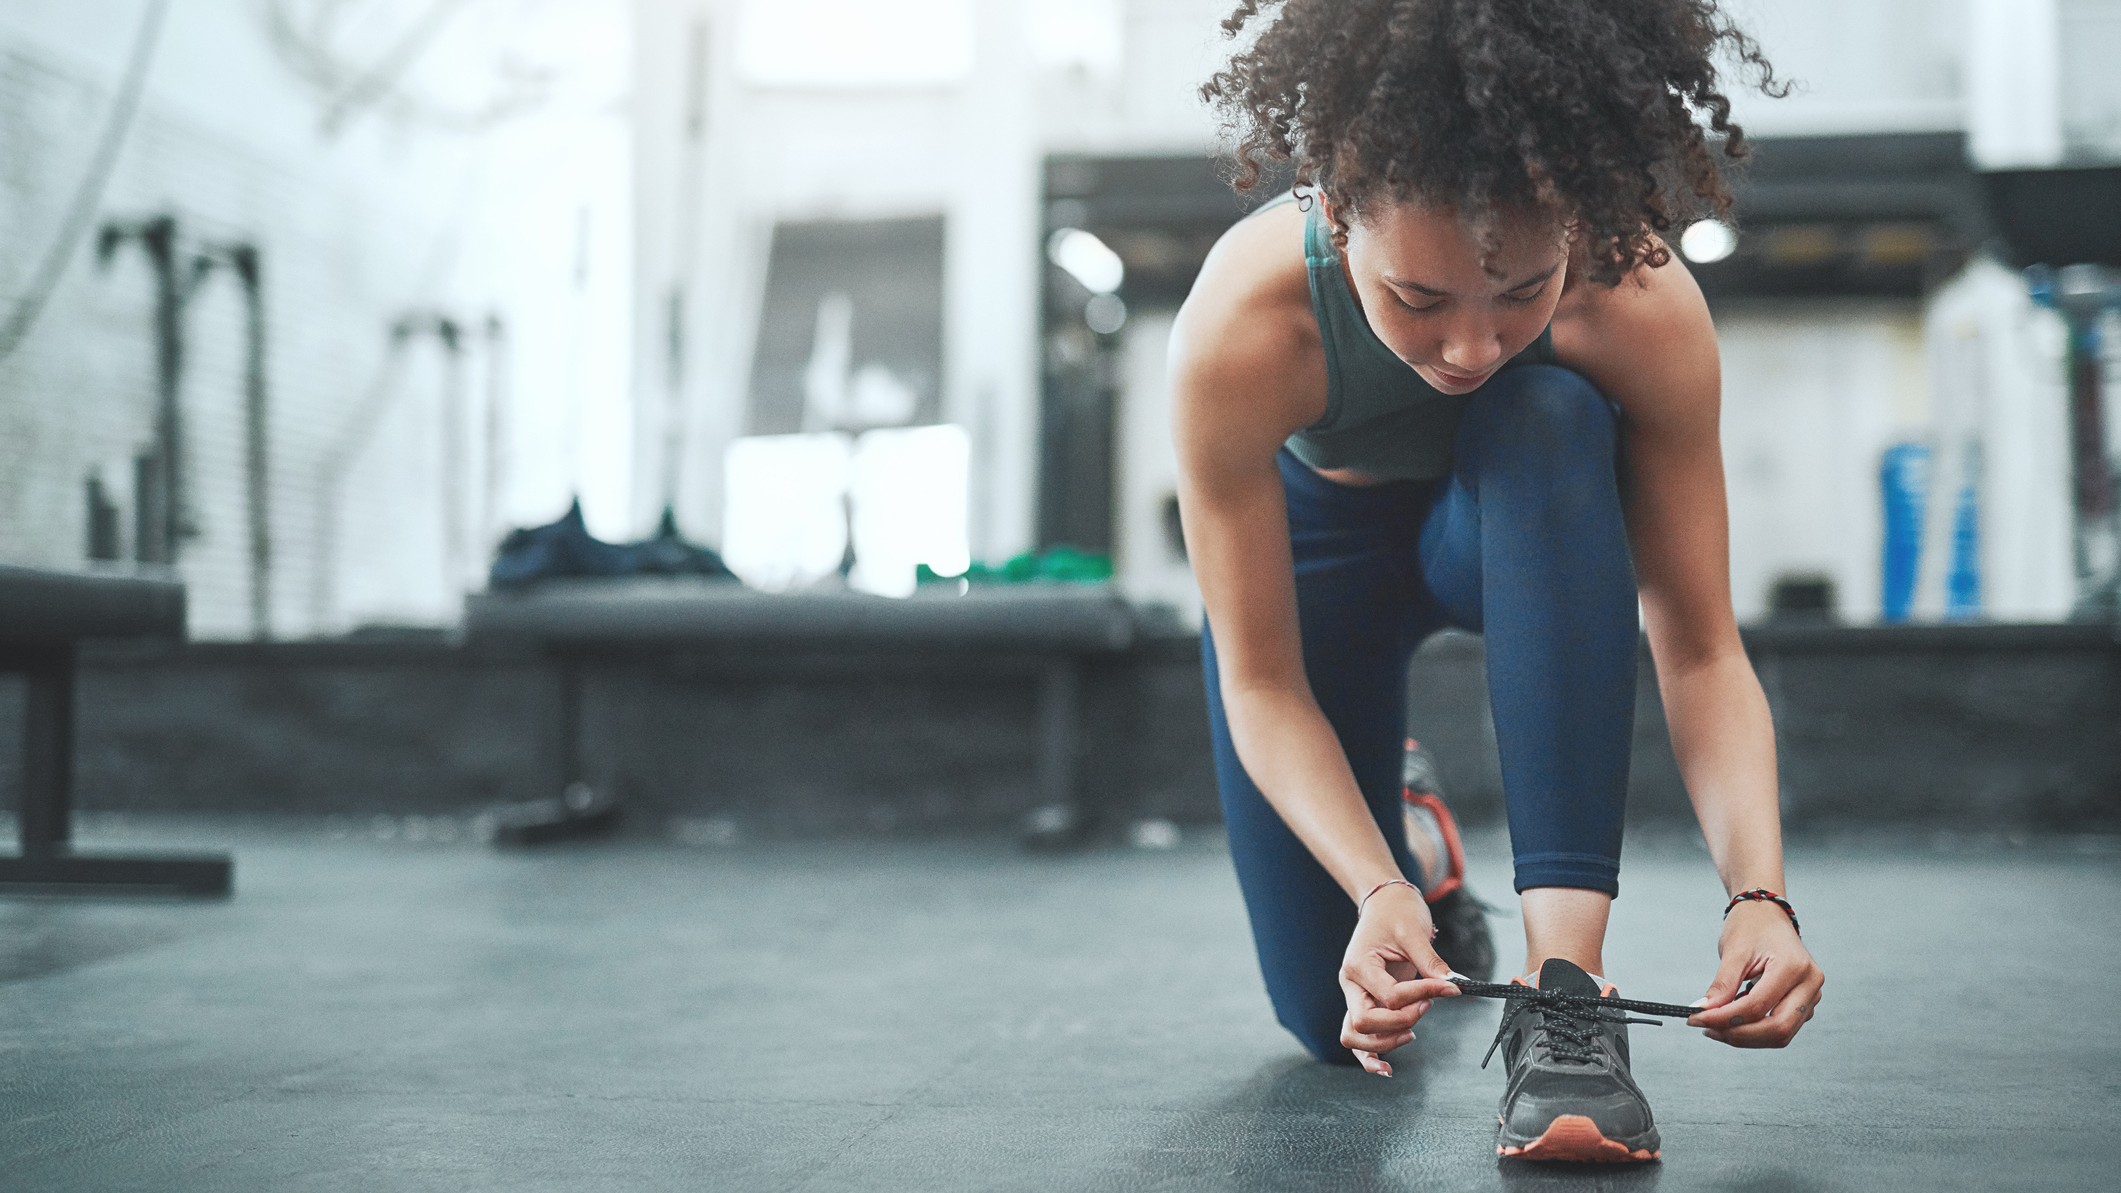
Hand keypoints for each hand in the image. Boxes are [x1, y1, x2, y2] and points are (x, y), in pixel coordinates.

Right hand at [1339, 883, 1460, 1075]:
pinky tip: (1386, 1069)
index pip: (1389, 995)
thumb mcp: (1414, 932)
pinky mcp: (1364, 1003)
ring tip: (1412, 1033)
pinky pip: (1358, 1037)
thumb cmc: (1397, 913)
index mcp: (1359, 965)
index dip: (1421, 995)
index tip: (1449, 988)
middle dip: (1400, 1022)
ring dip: (1384, 1041)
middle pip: (1365, 1021)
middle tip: (1426, 1008)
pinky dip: (1370, 1056)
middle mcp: (1350, 984)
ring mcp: (1354, 996)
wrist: (1384, 903)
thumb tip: (1454, 986)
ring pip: (1355, 1036)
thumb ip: (1431, 962)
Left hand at [1687, 899, 1822, 1046]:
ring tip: (1716, 1026)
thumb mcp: (1734, 951)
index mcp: (1795, 967)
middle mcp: (1810, 984)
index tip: (1697, 1018)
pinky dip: (1754, 1030)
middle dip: (1739, 1035)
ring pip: (1781, 1034)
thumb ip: (1721, 985)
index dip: (1725, 1018)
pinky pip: (1781, 1027)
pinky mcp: (1804, 1004)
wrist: (1767, 914)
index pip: (1758, 1006)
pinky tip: (1732, 1020)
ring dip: (1746, 1036)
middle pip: (1777, 1029)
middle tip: (1707, 1029)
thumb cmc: (1752, 926)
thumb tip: (1704, 1012)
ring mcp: (1810, 996)